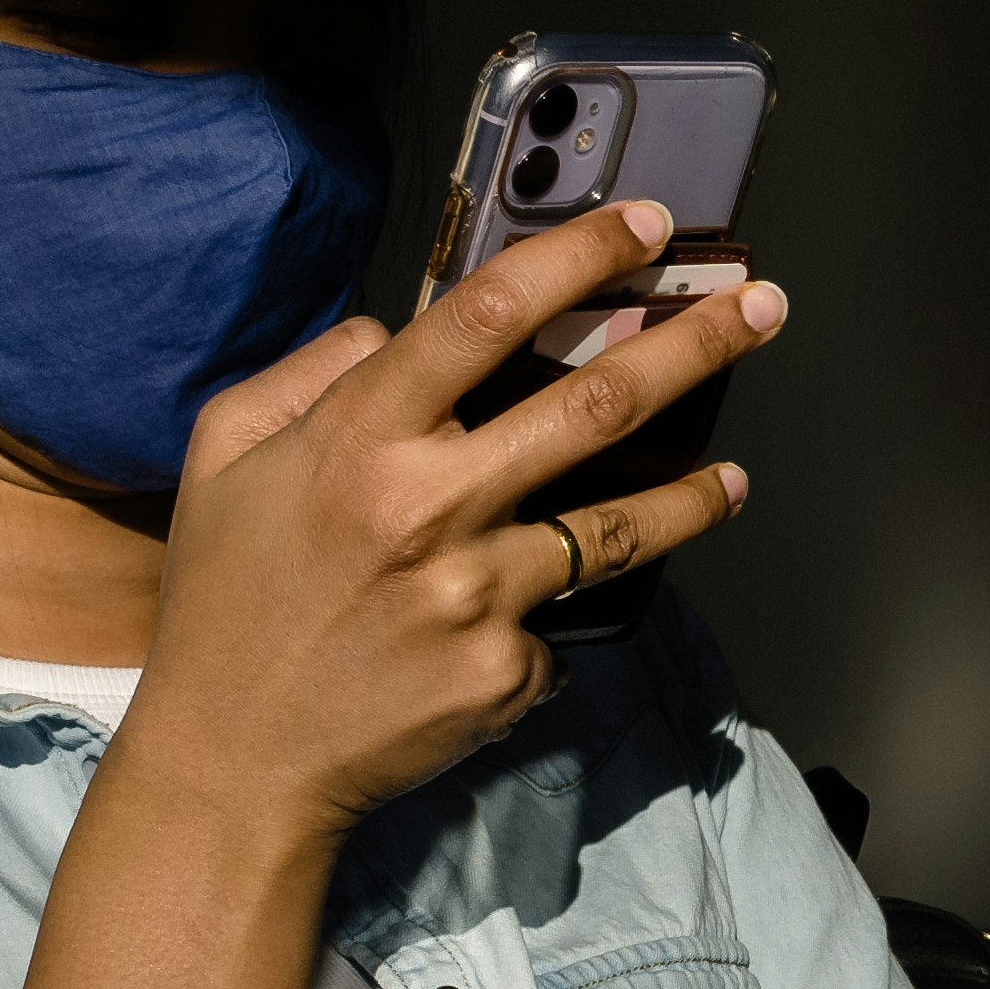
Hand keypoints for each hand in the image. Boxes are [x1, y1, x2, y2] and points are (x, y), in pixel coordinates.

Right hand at [117, 198, 787, 834]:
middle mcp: (430, 506)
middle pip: (596, 403)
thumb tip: (397, 330)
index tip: (648, 225)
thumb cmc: (226, 601)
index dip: (577, 257)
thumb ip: (310, 374)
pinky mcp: (505, 671)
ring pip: (615, 525)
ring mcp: (476, 594)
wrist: (234, 763)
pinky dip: (543, 623)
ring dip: (691, 495)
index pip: (486, 315)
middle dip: (695, 345)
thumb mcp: (225, 458)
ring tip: (733, 480)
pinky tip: (512, 633)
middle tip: (764, 308)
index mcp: (359, 439)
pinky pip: (553, 628)